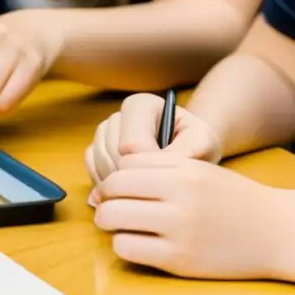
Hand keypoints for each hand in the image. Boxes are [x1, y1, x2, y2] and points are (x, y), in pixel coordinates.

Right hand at [85, 93, 222, 185]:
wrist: (188, 149)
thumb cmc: (196, 144)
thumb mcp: (203, 143)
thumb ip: (186, 150)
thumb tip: (161, 169)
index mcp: (142, 104)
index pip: (132, 143)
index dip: (149, 168)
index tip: (168, 178)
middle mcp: (118, 115)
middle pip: (113, 154)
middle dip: (134, 177)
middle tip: (158, 190)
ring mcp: (103, 132)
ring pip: (100, 162)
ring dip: (120, 182)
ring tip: (146, 190)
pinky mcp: (95, 149)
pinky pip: (91, 168)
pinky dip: (107, 184)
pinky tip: (130, 190)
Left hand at [92, 153, 293, 280]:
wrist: (276, 231)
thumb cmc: (231, 197)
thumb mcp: (197, 168)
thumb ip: (154, 167)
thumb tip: (106, 183)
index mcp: (184, 172)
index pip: (124, 165)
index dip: (115, 175)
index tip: (119, 187)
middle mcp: (180, 198)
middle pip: (112, 189)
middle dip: (105, 197)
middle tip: (113, 206)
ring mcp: (180, 231)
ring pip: (112, 218)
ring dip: (109, 221)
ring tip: (123, 225)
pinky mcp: (180, 260)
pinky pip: (127, 249)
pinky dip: (124, 245)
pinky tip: (138, 243)